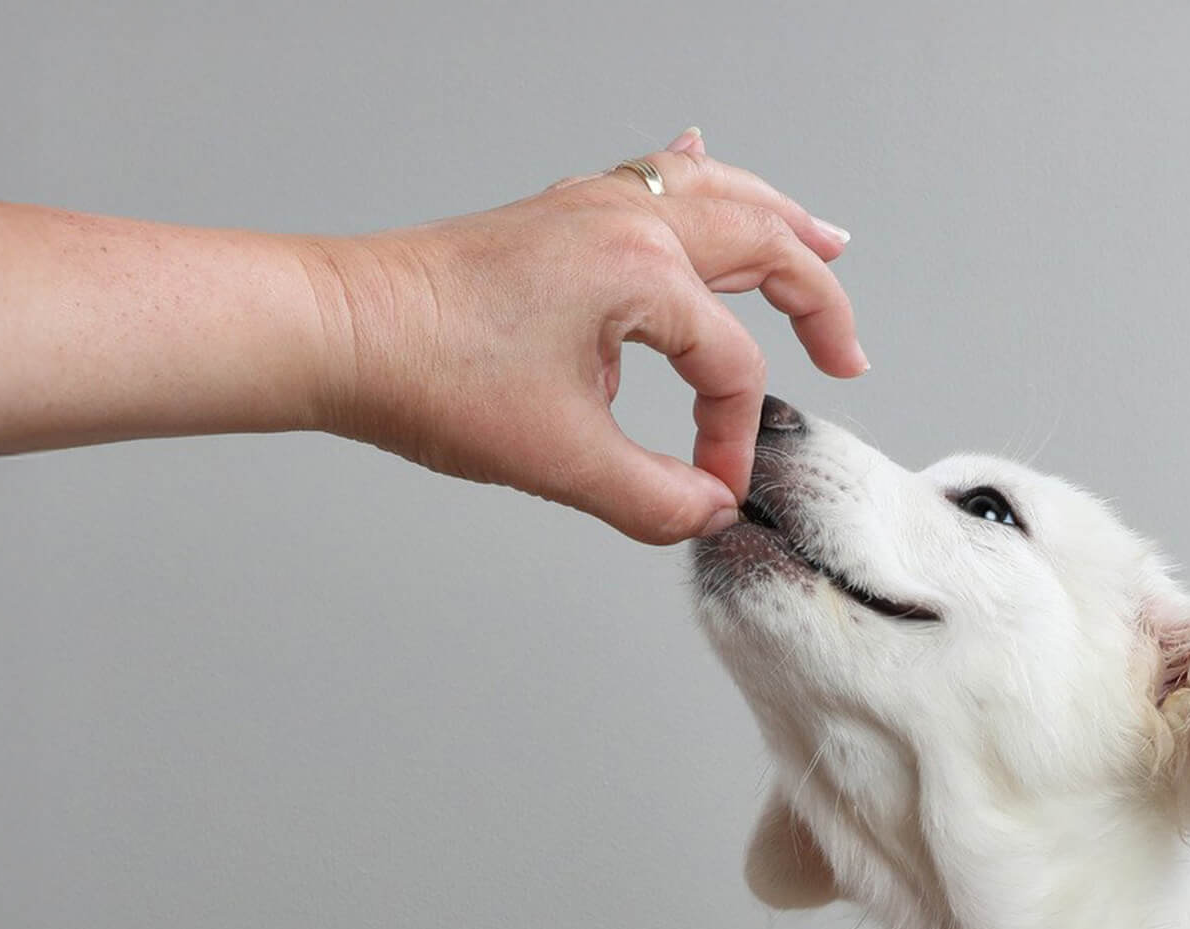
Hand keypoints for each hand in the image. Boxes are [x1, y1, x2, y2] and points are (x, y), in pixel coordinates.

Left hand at [299, 132, 864, 544]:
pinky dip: (697, 177)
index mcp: (640, 271)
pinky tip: (705, 155)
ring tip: (828, 239)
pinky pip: (652, 175)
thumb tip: (709, 513)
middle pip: (762, 243)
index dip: (734, 440)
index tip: (711, 493)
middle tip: (848, 356)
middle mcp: (626, 221)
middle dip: (817, 301)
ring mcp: (591, 208)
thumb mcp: (563, 461)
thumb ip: (655, 498)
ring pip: (717, 194)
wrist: (341, 330)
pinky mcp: (560, 218)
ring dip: (779, 218)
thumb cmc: (433, 376)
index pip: (732, 367)